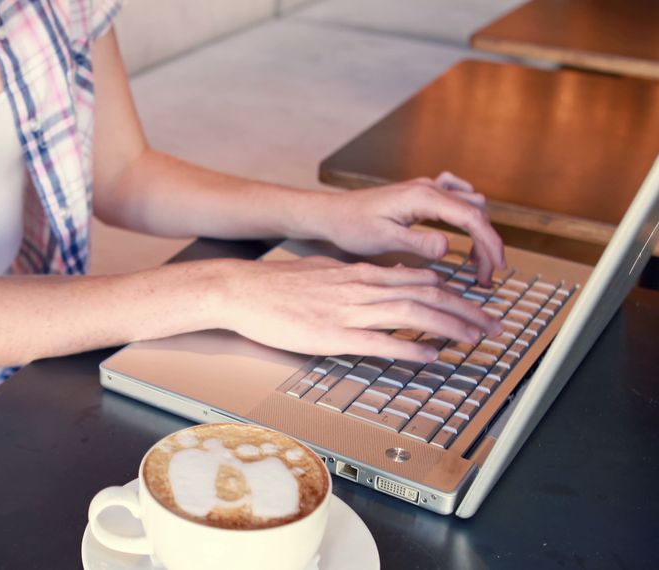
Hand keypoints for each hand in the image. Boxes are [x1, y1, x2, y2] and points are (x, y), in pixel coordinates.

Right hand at [213, 256, 502, 360]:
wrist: (241, 289)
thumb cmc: (276, 284)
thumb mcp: (323, 270)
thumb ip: (355, 276)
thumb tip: (381, 278)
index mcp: (359, 273)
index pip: (418, 278)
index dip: (452, 291)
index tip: (474, 303)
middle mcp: (360, 288)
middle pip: (426, 294)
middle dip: (466, 309)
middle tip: (493, 324)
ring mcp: (348, 311)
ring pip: (412, 313)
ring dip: (449, 325)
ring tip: (475, 338)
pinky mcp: (332, 334)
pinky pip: (379, 341)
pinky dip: (409, 347)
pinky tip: (430, 356)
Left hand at [320, 172, 506, 285]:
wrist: (331, 214)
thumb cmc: (351, 226)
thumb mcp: (382, 239)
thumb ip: (416, 242)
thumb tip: (448, 246)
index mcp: (423, 197)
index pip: (471, 217)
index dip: (490, 243)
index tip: (496, 269)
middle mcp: (428, 187)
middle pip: (476, 212)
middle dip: (486, 244)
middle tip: (484, 277)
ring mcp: (425, 187)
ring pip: (470, 204)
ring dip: (478, 231)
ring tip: (475, 263)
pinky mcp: (420, 194)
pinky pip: (456, 195)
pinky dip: (466, 214)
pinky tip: (463, 230)